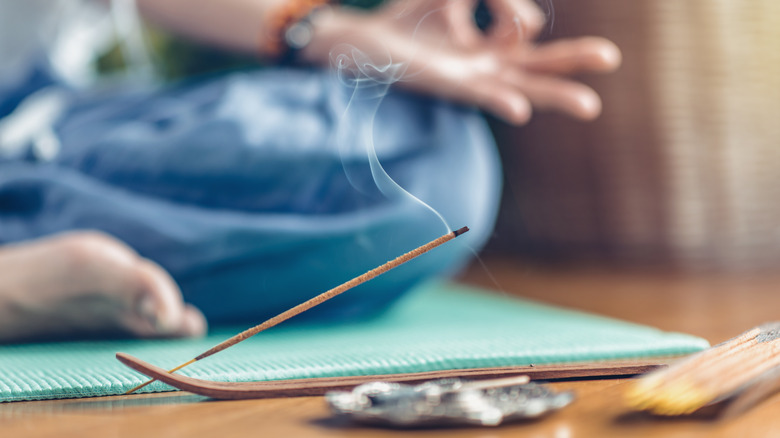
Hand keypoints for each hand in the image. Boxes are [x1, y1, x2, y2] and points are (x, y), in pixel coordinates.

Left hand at [302, 0, 620, 123]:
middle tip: (612, 56)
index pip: (524, 28)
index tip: (489, 3)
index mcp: (491, 48)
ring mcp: (472, 81)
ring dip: (556, 95)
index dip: (512, 9)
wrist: (366, 39)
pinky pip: (481, 97)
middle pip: (542, 66)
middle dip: (575, 60)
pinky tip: (520, 111)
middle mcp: (488, 68)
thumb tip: (530, 17)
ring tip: (590, 106)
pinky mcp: (450, 89)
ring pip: (523, 90)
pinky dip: (501, 102)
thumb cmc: (409, 20)